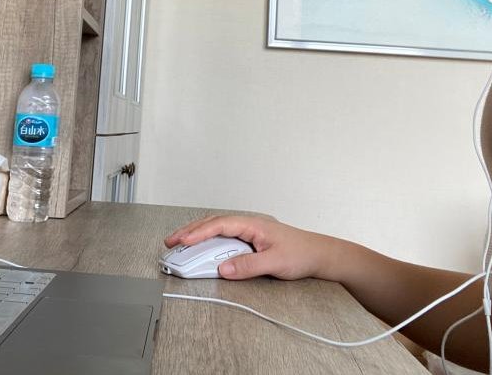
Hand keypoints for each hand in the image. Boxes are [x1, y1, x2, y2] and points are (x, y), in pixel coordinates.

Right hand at [164, 215, 330, 280]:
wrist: (320, 255)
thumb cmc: (302, 254)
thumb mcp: (275, 262)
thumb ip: (248, 265)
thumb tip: (223, 268)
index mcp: (253, 224)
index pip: (219, 224)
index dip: (198, 232)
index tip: (182, 240)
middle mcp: (249, 225)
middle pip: (213, 223)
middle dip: (190, 231)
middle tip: (171, 241)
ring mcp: (249, 232)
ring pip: (217, 229)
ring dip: (198, 235)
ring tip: (180, 244)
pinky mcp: (251, 241)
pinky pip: (224, 238)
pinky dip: (209, 242)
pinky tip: (202, 248)